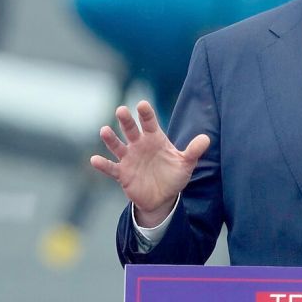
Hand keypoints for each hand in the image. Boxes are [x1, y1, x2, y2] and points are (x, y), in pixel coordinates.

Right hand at [90, 100, 209, 227]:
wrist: (162, 197)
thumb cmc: (174, 175)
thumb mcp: (186, 164)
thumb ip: (194, 151)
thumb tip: (206, 138)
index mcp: (155, 139)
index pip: (149, 123)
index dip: (146, 114)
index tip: (142, 104)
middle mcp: (139, 145)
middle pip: (131, 130)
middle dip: (126, 121)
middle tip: (121, 110)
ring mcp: (129, 158)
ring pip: (117, 146)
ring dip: (111, 139)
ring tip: (105, 131)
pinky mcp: (122, 173)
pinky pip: (111, 168)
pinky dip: (103, 165)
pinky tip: (95, 159)